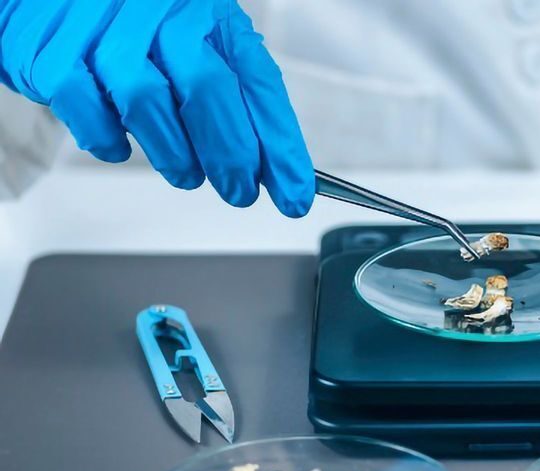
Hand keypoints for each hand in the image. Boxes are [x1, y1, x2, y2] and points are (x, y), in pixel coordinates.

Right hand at [0, 0, 312, 216]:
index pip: (257, 82)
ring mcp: (105, 28)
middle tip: (240, 191)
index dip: (280, 144)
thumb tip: (267, 164)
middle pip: (207, 90)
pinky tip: (121, 147)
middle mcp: (161, 11)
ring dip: (175, 155)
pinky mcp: (54, 51)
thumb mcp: (194, 42)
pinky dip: (108, 140)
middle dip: (231, 155)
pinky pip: (86, 107)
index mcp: (207, 12)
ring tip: (187, 174)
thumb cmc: (134, 24)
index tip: (295, 193)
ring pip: (147, 101)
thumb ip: (231, 93)